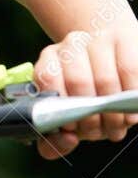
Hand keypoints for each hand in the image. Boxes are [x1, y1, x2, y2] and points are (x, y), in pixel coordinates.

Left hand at [32, 29, 137, 158]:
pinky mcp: (126, 37)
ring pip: (105, 79)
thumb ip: (56, 136)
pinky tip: (132, 115)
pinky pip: (130, 70)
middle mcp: (71, 44)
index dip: (60, 108)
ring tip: (118, 127)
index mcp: (50, 58)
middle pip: (78, 81)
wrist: (117, 61)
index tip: (72, 129)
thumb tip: (67, 140)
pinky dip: (132, 98)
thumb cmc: (90, 93)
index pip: (48, 79)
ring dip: (113, 112)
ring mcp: (99, 39)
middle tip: (101, 133)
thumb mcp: (71, 114)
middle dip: (90, 116)